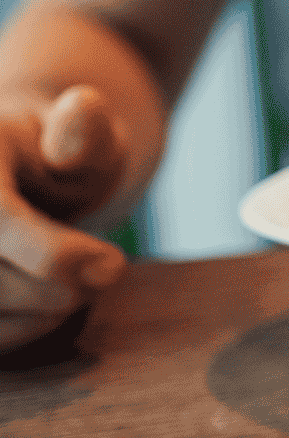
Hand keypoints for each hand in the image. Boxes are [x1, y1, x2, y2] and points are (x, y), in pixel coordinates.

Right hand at [0, 85, 128, 351]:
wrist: (24, 175)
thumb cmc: (60, 154)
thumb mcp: (82, 131)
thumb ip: (84, 128)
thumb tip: (82, 109)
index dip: (53, 255)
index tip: (112, 265)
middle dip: (55, 288)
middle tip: (106, 272)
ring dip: (40, 316)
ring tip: (79, 288)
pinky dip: (20, 333)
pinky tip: (49, 308)